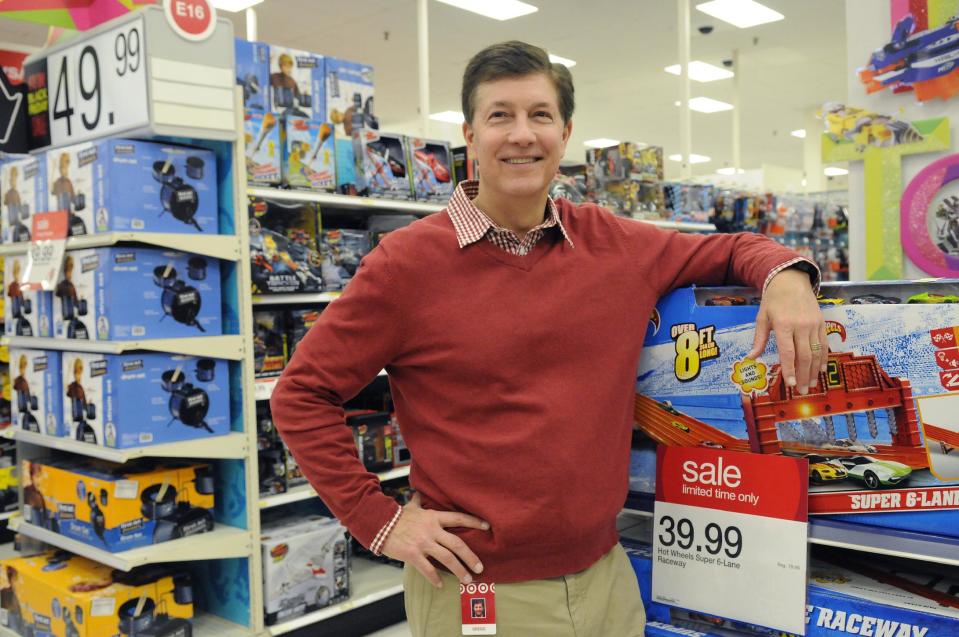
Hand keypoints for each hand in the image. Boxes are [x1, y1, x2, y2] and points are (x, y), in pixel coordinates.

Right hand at [381, 492, 488, 587]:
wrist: (378, 523)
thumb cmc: (396, 516)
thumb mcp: (410, 507)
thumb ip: (418, 501)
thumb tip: (419, 492)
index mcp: (434, 518)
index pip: (458, 518)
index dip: (474, 522)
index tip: (487, 527)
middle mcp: (432, 530)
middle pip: (457, 544)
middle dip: (470, 557)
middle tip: (480, 568)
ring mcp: (423, 542)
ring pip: (447, 558)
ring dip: (459, 571)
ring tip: (467, 580)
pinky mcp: (413, 554)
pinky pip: (428, 569)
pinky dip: (435, 578)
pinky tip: (440, 585)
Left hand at [747, 268, 826, 394]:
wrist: (791, 280)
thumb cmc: (773, 300)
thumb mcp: (762, 318)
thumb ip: (759, 340)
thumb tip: (750, 358)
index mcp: (783, 325)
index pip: (788, 352)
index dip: (790, 369)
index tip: (790, 384)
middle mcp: (801, 325)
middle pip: (804, 355)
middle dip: (803, 375)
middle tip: (802, 391)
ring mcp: (813, 324)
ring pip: (816, 352)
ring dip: (815, 370)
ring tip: (812, 385)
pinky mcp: (822, 323)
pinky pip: (824, 344)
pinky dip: (824, 358)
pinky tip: (821, 370)